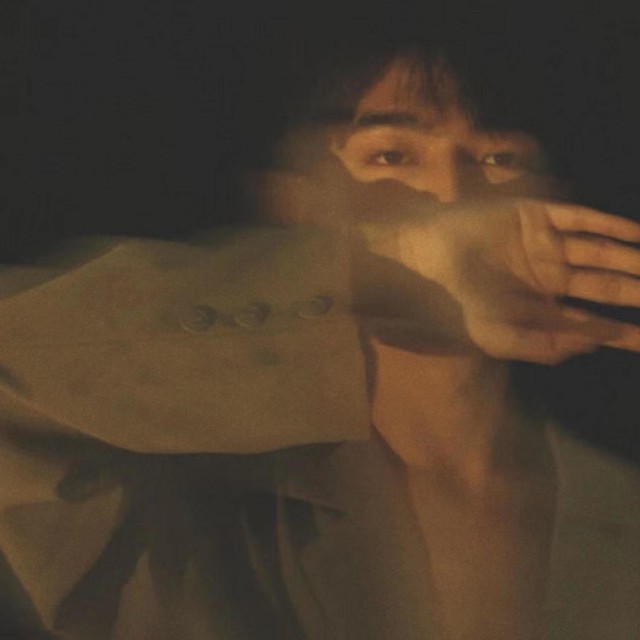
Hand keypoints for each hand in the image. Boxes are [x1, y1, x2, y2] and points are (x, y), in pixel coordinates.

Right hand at [369, 199, 639, 362]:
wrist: (427, 262)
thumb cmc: (459, 304)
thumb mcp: (500, 338)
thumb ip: (546, 345)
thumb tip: (594, 345)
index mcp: (539, 307)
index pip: (591, 320)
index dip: (623, 332)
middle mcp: (548, 276)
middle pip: (604, 285)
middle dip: (637, 291)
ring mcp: (544, 244)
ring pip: (600, 251)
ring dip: (633, 259)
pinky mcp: (536, 215)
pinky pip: (581, 219)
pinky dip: (610, 225)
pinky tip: (635, 235)